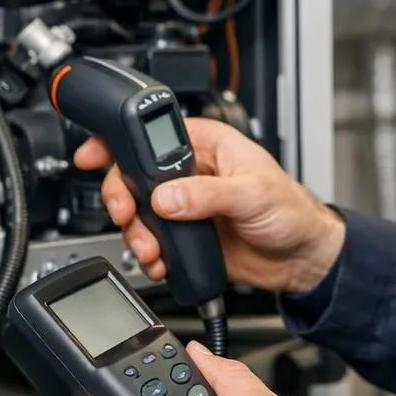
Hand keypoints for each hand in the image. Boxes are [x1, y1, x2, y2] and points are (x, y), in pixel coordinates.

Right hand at [74, 117, 344, 293]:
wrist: (301, 258)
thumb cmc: (291, 211)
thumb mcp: (253, 194)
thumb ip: (207, 194)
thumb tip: (167, 197)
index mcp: (207, 144)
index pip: (152, 134)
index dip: (118, 141)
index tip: (95, 155)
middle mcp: (190, 171)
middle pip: (133, 176)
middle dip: (122, 197)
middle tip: (125, 214)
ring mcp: (184, 205)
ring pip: (138, 213)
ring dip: (135, 233)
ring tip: (151, 248)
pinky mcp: (184, 236)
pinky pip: (152, 241)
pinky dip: (149, 254)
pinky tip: (161, 261)